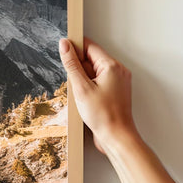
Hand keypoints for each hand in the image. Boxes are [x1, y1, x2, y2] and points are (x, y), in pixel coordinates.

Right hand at [58, 37, 137, 154]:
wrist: (116, 137)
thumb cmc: (103, 115)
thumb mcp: (81, 88)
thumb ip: (72, 64)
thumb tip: (65, 45)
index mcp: (112, 66)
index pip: (90, 46)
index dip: (75, 48)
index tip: (64, 52)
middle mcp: (118, 71)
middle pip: (92, 59)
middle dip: (79, 69)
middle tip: (76, 85)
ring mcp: (118, 81)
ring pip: (95, 72)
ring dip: (84, 80)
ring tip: (83, 96)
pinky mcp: (116, 91)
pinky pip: (99, 82)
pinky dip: (90, 88)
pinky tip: (87, 100)